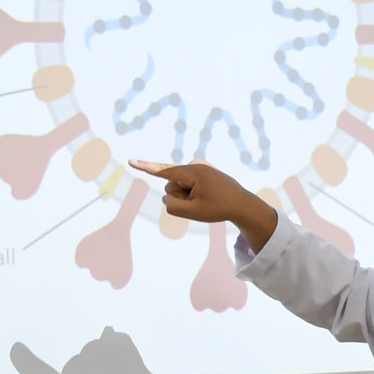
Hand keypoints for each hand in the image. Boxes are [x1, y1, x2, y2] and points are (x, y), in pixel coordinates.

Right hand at [128, 159, 278, 250]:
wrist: (243, 204)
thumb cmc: (220, 208)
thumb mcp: (194, 213)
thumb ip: (173, 207)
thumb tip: (166, 199)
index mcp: (193, 173)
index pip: (163, 171)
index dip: (145, 167)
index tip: (130, 161)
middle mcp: (195, 166)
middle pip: (171, 185)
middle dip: (180, 197)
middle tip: (201, 203)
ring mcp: (199, 168)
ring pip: (178, 187)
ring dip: (187, 197)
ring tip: (206, 200)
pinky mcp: (201, 172)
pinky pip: (187, 186)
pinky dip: (192, 194)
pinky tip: (206, 196)